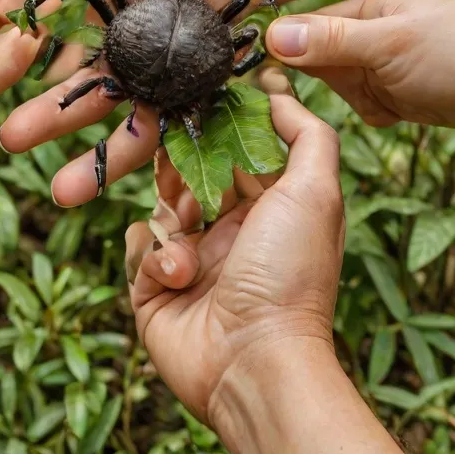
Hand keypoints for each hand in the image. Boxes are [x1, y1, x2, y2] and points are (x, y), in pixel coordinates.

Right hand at [125, 73, 344, 429]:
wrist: (254, 363)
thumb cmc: (290, 275)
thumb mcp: (316, 192)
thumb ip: (307, 135)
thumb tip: (279, 91)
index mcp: (268, 208)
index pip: (231, 153)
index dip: (211, 133)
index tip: (190, 113)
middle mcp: (230, 232)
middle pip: (187, 177)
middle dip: (178, 174)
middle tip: (179, 178)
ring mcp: (193, 262)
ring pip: (158, 211)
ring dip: (170, 225)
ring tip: (188, 251)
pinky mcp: (157, 291)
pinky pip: (138, 251)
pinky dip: (154, 259)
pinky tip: (177, 277)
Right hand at [265, 0, 454, 146]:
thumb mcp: (385, 44)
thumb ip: (328, 41)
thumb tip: (270, 36)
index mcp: (369, 6)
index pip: (306, 26)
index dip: (284, 50)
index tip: (263, 76)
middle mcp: (376, 32)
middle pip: (320, 58)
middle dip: (327, 79)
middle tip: (345, 88)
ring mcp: (392, 63)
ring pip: (343, 86)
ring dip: (357, 99)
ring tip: (389, 101)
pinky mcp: (407, 93)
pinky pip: (369, 106)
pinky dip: (379, 114)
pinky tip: (402, 116)